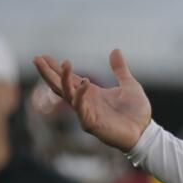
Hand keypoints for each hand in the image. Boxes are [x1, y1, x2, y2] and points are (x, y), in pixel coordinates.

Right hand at [32, 50, 151, 151]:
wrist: (145, 133)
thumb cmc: (137, 112)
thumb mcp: (130, 85)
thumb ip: (120, 69)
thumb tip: (115, 50)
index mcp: (92, 93)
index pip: (69, 78)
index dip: (56, 68)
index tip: (43, 56)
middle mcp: (85, 102)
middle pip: (60, 85)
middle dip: (48, 72)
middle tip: (36, 58)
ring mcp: (86, 113)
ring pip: (68, 94)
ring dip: (63, 79)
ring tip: (64, 63)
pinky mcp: (90, 123)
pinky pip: (81, 108)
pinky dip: (80, 95)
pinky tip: (84, 82)